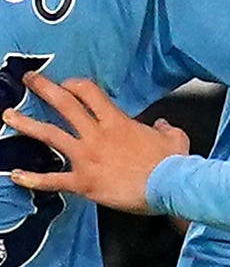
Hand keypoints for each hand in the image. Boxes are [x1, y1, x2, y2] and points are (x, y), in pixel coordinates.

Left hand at [1, 73, 187, 212]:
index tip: (66, 83)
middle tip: (30, 79)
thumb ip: (165, 128)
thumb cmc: (173, 162)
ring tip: (8, 116)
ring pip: (50, 136)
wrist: (170, 186)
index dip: (75, 84)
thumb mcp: (176, 137)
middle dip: (45, 89)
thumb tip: (162, 125)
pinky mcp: (83, 182)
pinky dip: (32, 179)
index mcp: (117, 122)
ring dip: (26, 124)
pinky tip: (15, 175)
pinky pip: (52, 180)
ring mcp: (86, 158)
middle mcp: (97, 135)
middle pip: (65, 105)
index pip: (90, 93)